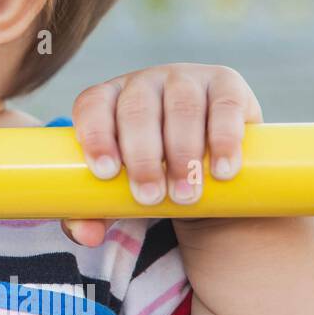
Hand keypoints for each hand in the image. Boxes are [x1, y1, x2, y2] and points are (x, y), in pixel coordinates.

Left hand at [61, 64, 263, 246]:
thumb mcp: (119, 191)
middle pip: (136, 110)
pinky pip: (225, 107)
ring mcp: (186, 79)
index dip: (95, 135)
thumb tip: (86, 236)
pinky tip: (222, 170)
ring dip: (182, 154)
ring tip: (184, 195)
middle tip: (148, 198)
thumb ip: (94, 212)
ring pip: (181, 108)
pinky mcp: (227, 84)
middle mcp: (144, 83)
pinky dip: (224, 140)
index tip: (104, 173)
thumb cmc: (149, 174)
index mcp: (108, 99)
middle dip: (142, 157)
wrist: (206, 166)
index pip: (92, 106)